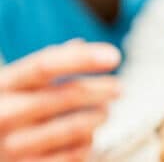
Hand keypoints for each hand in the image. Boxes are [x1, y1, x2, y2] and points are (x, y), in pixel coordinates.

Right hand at [0, 40, 120, 161]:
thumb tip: (80, 45)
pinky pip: (73, 155)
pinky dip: (89, 144)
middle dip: (102, 90)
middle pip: (68, 95)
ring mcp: (14, 145)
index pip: (46, 65)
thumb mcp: (14, 83)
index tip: (114, 57)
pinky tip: (89, 137)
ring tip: (104, 112)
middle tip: (119, 88)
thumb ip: (45, 64)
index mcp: (4, 85)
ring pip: (76, 127)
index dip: (83, 59)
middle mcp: (5, 113)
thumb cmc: (5, 108)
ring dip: (99, 116)